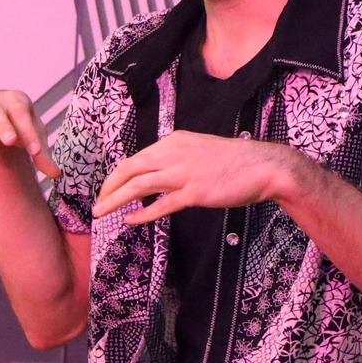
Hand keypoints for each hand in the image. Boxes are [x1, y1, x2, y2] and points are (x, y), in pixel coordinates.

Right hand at [0, 90, 59, 178]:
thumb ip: (42, 155)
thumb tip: (56, 174)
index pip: (22, 114)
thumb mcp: (34, 138)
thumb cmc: (21, 127)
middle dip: (3, 125)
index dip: (29, 132)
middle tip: (10, 142)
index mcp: (16, 101)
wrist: (1, 123)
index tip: (35, 152)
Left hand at [92, 131, 300, 223]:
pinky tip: (129, 220)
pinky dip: (142, 213)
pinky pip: (161, 204)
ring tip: (101, 212)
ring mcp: (184, 173)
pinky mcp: (195, 192)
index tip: (108, 189)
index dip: (117, 175)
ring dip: (115, 200)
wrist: (264, 167)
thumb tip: (157, 174)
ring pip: (138, 185)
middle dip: (108, 187)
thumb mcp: (199, 151)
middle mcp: (174, 153)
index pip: (136, 158)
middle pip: (129, 169)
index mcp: (174, 142)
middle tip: (97, 204)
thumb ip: (177, 159)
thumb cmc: (234, 162)